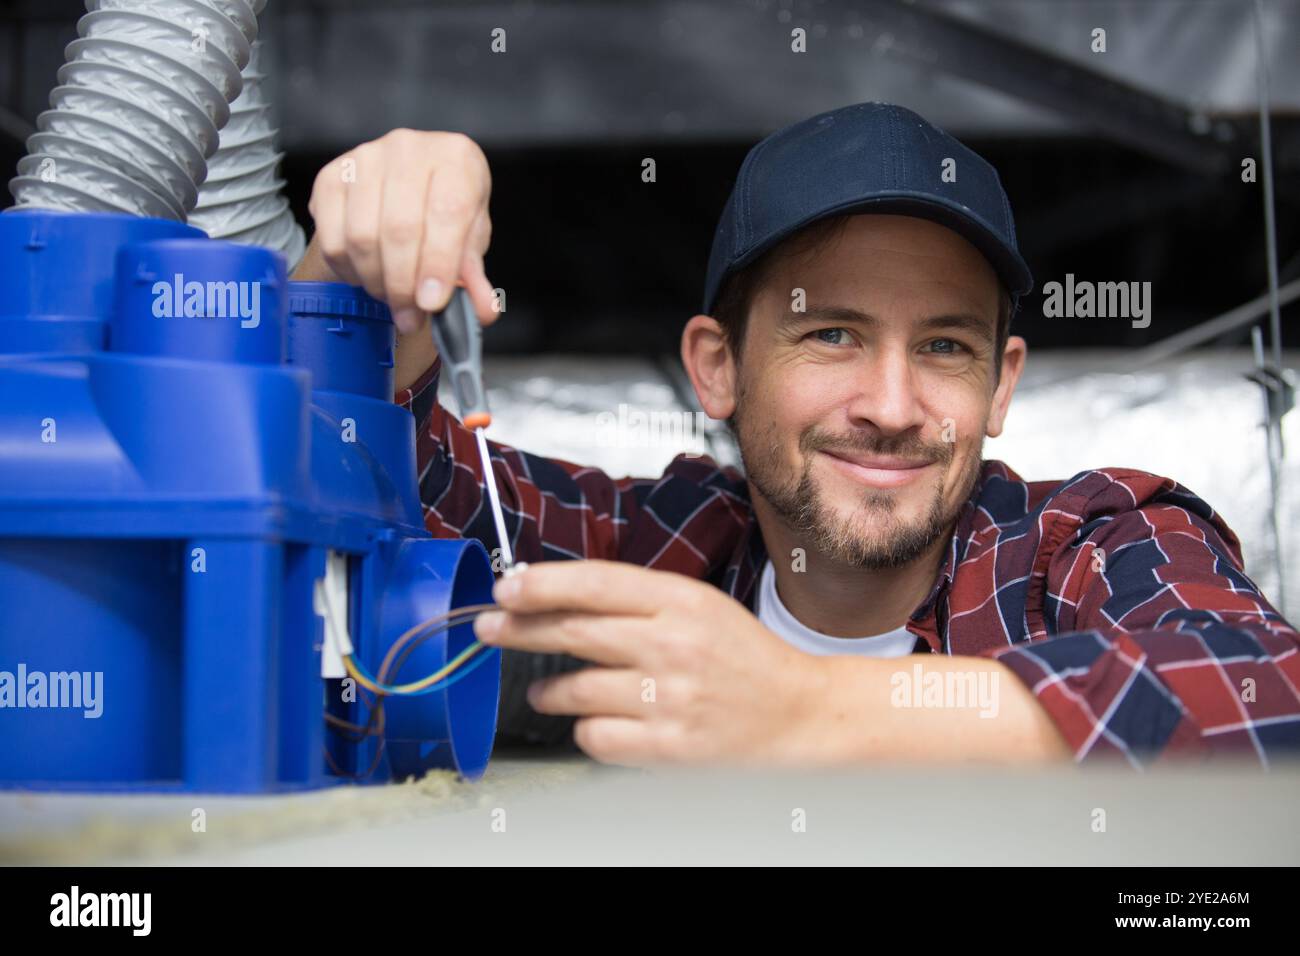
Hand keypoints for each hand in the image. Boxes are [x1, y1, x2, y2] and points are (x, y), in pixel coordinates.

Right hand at [301, 128, 497, 334]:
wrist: (411, 186)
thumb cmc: (445, 209)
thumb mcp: (470, 238)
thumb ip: (475, 274)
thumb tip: (482, 310)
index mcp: (456, 158)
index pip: (447, 212)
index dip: (439, 264)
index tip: (432, 303)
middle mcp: (408, 148)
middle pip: (400, 229)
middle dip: (404, 285)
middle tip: (410, 316)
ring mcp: (365, 158)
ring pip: (362, 238)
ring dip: (377, 282)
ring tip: (393, 297)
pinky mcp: (331, 178)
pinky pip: (332, 240)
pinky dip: (350, 272)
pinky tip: (368, 276)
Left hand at [473, 561, 829, 765]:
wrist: (799, 713)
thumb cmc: (742, 657)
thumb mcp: (696, 605)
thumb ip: (634, 600)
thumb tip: (555, 597)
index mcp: (681, 600)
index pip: (595, 584)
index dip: (541, 585)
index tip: (506, 589)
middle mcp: (674, 645)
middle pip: (575, 631)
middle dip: (520, 629)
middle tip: (490, 628)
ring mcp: (670, 699)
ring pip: (576, 689)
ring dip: (550, 691)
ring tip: (549, 691)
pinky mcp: (669, 747)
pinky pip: (596, 736)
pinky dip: (587, 729)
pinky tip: (599, 721)